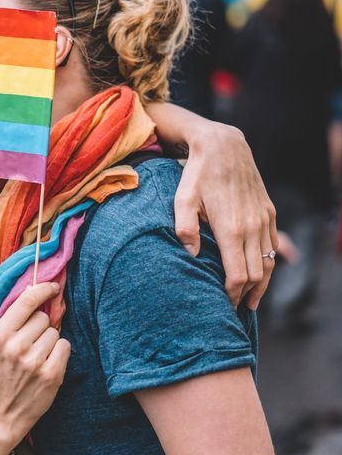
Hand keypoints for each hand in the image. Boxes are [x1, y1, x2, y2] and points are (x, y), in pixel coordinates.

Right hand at [0, 282, 70, 446]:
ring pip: (55, 332)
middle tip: (31, 345)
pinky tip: (48, 364)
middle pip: (43, 318)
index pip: (26, 302)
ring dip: (50, 342)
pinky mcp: (51, 374)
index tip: (52, 286)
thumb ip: (12, 320)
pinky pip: (65, 346)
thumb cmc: (2, 374)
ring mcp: (34, 361)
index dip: (42, 289)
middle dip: (41, 328)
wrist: (4, 412)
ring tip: (37, 358)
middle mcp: (16, 346)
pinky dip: (60, 353)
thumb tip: (34, 290)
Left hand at [173, 122, 277, 309]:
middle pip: (256, 275)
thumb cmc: (197, 174)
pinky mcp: (268, 211)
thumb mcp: (182, 199)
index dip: (232, 295)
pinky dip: (267, 263)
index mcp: (230, 230)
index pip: (237, 275)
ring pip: (268, 262)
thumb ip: (185, 229)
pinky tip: (258, 272)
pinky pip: (272, 245)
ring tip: (250, 300)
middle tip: (234, 309)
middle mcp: (251, 228)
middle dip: (246, 295)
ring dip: (261, 284)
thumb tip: (190, 256)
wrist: (223, 145)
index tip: (223, 305)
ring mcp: (263, 219)